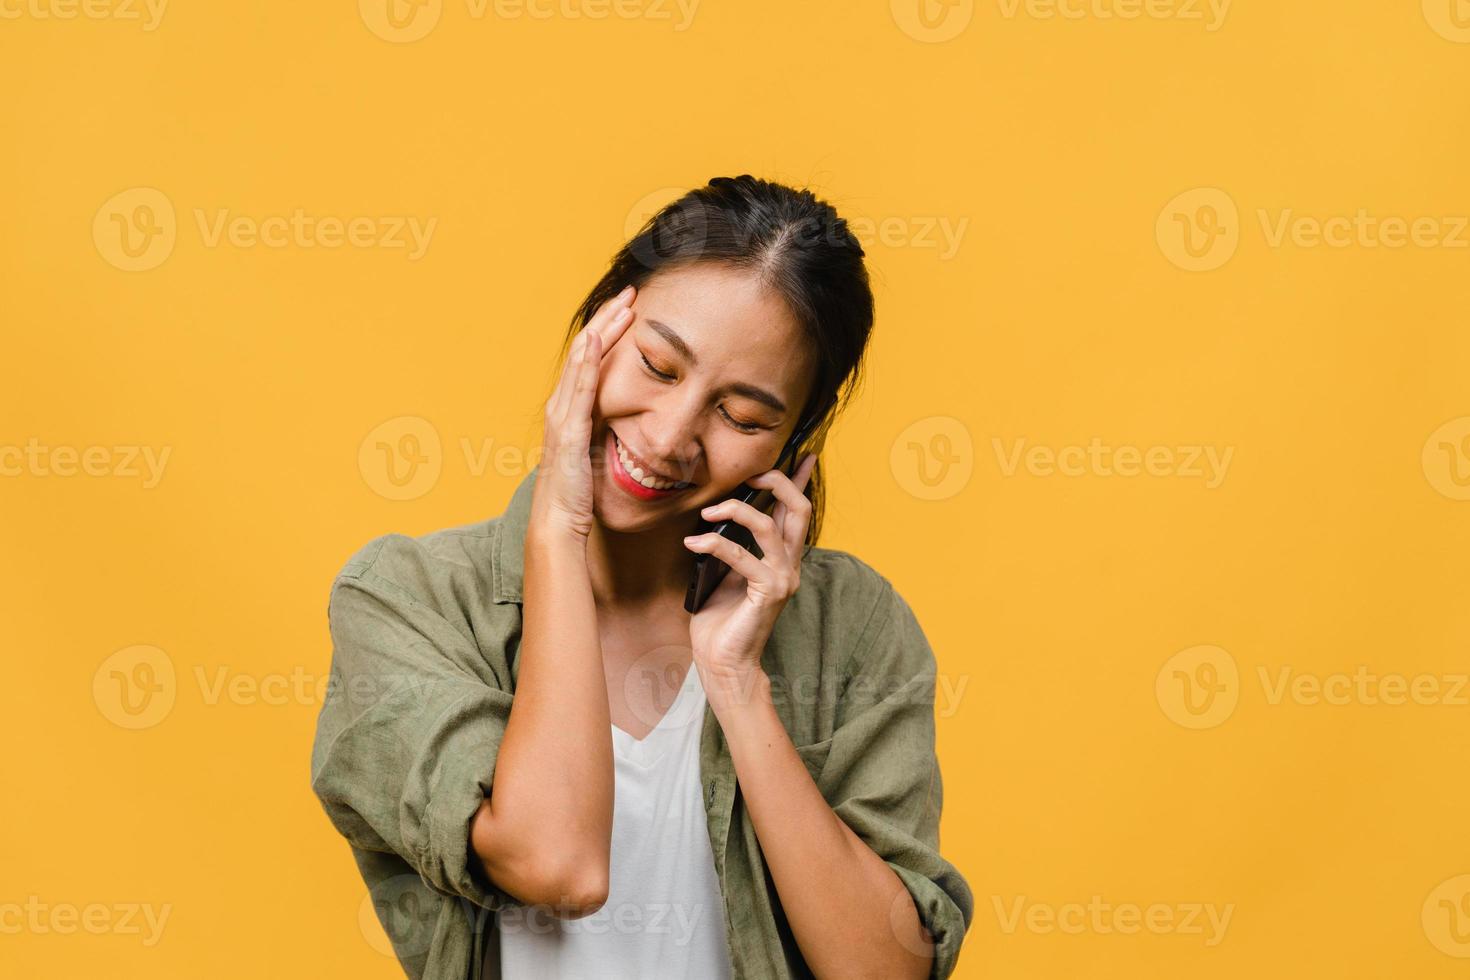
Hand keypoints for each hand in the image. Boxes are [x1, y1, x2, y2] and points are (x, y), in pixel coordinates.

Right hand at [529, 284, 637, 542]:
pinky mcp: (569, 431)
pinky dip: (587, 363)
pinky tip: (597, 342)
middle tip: (630, 293)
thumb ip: (603, 432)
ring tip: (622, 306)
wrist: (558, 522)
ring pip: (582, 361)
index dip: (608, 330)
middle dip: (608, 319)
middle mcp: (561, 405)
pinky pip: (578, 391)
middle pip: (585, 350)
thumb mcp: (595, 454)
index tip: (629, 309)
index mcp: (569, 409)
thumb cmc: (577, 495)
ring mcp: (562, 416)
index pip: (590, 358)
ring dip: (602, 330)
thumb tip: (625, 421)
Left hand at [682, 451, 819, 705]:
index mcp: (781, 557)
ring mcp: (781, 578)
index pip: (796, 511)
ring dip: (735, 510)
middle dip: (777, 481)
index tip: (804, 454)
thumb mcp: (725, 572)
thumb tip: (720, 513)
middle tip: (750, 474)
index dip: (800, 480)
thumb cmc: (720, 619)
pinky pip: (740, 555)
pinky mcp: (766, 592)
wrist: (722, 662)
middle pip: (799, 509)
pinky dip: (713, 544)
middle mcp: (789, 565)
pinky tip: (692, 544)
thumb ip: (732, 545)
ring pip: (769, 525)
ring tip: (706, 514)